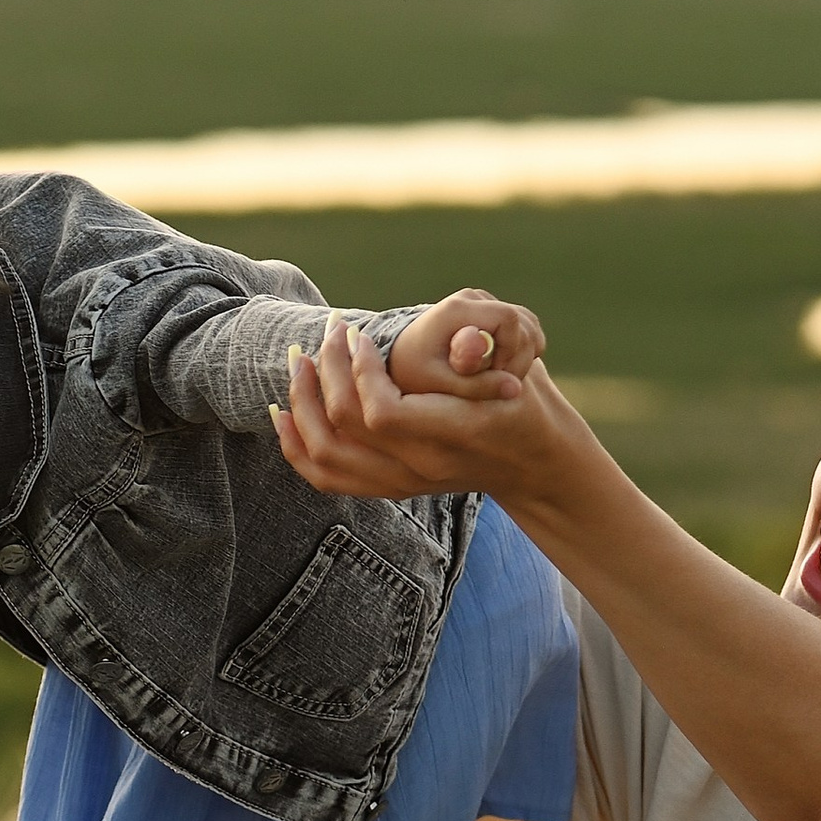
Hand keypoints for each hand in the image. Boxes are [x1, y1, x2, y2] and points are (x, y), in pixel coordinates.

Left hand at [272, 317, 589, 510]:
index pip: (382, 414)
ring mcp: (402, 483)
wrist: (536, 464)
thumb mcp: (520, 368)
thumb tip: (464, 339)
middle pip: (344, 430)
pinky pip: (326, 477)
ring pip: (325, 458)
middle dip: (324, 373)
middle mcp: (422, 467)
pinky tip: (284, 412)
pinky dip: (296, 446)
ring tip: (299, 362)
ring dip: (301, 406)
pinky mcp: (389, 488)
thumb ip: (486, 351)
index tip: (359, 335)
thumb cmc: (526, 402)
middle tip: (328, 332)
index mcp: (453, 437)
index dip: (360, 371)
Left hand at [386, 288, 546, 397]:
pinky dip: (521, 350)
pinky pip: (526, 327)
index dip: (512, 350)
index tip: (496, 375)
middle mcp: (472, 298)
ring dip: (522, 356)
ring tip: (495, 377)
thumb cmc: (416, 373)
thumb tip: (515, 388)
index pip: (509, 318)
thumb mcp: (441, 385)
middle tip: (497, 382)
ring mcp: (484, 302)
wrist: (403, 358)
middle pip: (523, 322)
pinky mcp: (492, 310)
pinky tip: (501, 367)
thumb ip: (475, 386)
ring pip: (528, 325)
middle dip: (519, 357)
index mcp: (457, 309)